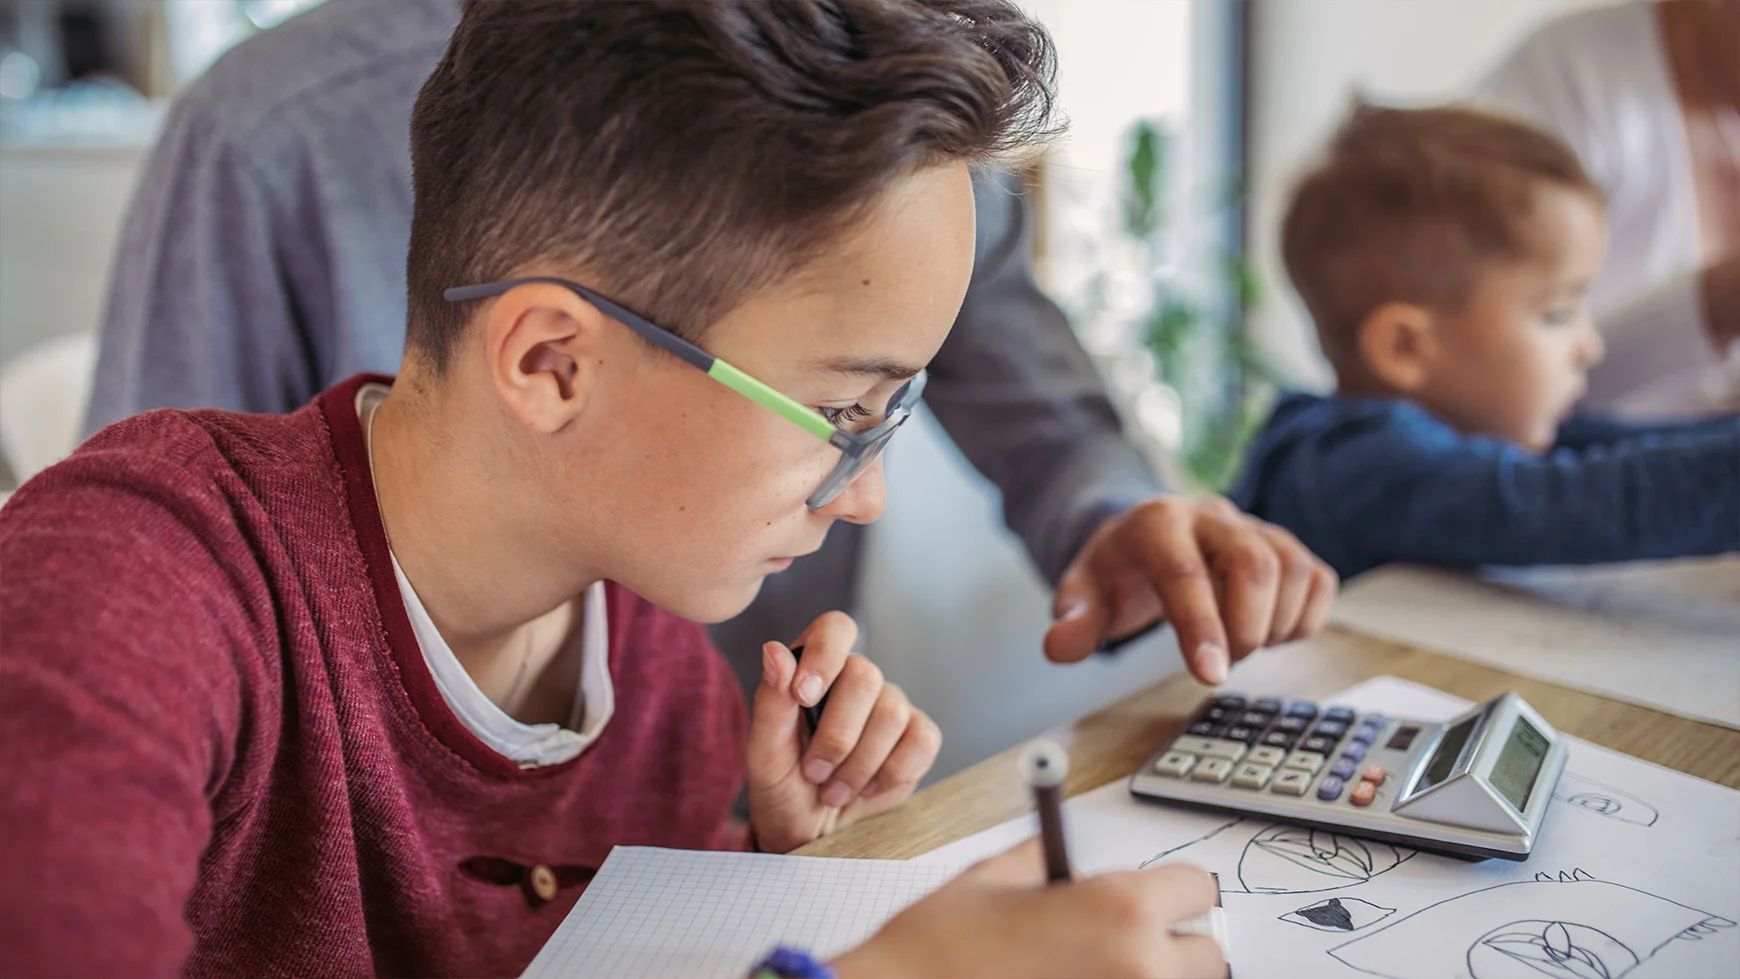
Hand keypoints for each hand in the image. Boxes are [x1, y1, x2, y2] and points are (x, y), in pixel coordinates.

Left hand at [747, 611, 941, 853]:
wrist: (810, 832)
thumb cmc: (783, 785)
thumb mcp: (765, 750)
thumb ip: (770, 701)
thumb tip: (775, 650)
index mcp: (815, 667)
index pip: (835, 628)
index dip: (825, 654)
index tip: (804, 696)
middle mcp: (857, 679)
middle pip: (866, 677)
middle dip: (837, 736)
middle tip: (814, 772)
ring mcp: (892, 706)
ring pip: (893, 713)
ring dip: (858, 764)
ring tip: (833, 790)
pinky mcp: (918, 737)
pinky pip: (921, 741)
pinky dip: (890, 774)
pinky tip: (866, 789)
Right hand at [831, 838, 1225, 978]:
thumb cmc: (937, 950)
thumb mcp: (993, 877)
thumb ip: (1050, 862)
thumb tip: (1072, 864)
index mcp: (1118, 909)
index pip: (1198, 888)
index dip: (1174, 890)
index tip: (1159, 899)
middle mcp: (1139, 967)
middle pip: (1208, 956)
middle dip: (1171, 947)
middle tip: (1122, 946)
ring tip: (1093, 972)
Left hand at [1044, 496, 1336, 683]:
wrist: (1147, 539)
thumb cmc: (1118, 572)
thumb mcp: (1082, 593)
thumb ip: (1072, 619)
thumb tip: (1059, 646)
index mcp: (1156, 522)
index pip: (1185, 573)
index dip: (1201, 627)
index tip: (1212, 677)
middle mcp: (1211, 516)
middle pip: (1255, 563)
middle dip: (1246, 627)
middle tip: (1226, 664)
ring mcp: (1254, 527)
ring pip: (1293, 568)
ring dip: (1277, 624)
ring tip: (1243, 647)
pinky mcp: (1285, 546)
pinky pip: (1318, 577)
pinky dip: (1306, 618)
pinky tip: (1272, 635)